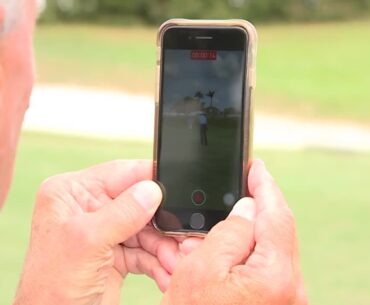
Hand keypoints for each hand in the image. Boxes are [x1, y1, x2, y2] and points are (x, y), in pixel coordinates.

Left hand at [13, 160, 179, 304]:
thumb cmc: (52, 289)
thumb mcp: (87, 243)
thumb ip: (122, 213)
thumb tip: (153, 190)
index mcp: (72, 193)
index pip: (119, 173)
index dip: (150, 178)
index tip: (177, 186)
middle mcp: (89, 208)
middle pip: (139, 203)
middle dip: (162, 224)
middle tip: (181, 235)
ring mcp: (105, 231)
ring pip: (147, 228)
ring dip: (164, 247)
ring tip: (175, 263)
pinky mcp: (116, 252)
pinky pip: (146, 250)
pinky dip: (159, 262)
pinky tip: (166, 273)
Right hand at [162, 160, 307, 304]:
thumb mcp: (203, 266)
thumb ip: (231, 230)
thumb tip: (250, 207)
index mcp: (275, 275)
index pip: (277, 215)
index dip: (265, 186)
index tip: (256, 167)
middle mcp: (289, 287)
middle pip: (277, 230)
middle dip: (250, 210)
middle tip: (227, 198)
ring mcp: (284, 295)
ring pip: (268, 246)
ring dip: (241, 233)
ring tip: (212, 236)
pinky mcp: (274, 299)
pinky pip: (263, 263)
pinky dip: (242, 252)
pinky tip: (219, 254)